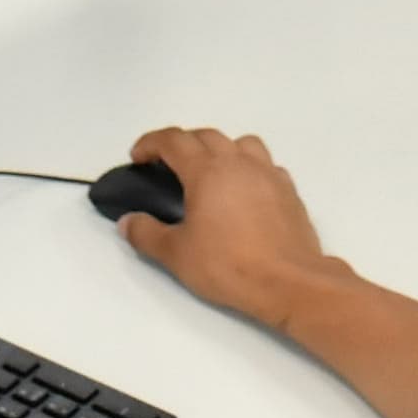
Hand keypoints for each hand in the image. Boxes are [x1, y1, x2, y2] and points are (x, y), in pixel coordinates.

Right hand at [116, 125, 331, 327]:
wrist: (288, 282)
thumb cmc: (228, 265)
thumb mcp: (176, 255)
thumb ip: (146, 234)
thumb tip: (128, 222)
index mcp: (207, 170)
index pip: (173, 141)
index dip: (150, 143)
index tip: (138, 157)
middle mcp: (239, 162)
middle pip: (206, 135)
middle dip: (182, 144)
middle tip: (167, 167)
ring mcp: (268, 173)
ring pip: (241, 144)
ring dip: (220, 150)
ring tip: (210, 175)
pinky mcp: (289, 190)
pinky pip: (265, 165)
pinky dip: (249, 170)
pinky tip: (243, 194)